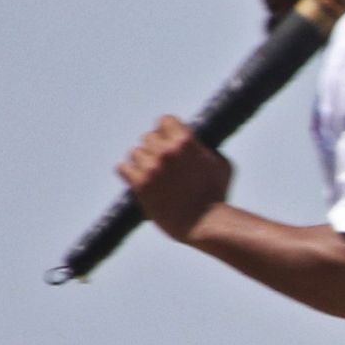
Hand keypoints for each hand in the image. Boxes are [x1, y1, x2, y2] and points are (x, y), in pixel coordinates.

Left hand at [118, 117, 232, 243]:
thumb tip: (199, 145)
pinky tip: (136, 178)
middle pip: (148, 137)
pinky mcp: (140, 184)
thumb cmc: (217, 195)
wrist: (204, 223)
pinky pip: (123, 168)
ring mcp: (151, 167)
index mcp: (185, 141)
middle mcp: (166, 151)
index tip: (168, 140)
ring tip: (151, 173)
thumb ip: (207, 149)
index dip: (167, 130)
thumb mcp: (221, 164)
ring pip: (135, 152)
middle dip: (155, 148)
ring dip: (142, 161)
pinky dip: (128, 172)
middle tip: (161, 163)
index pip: (165, 120)